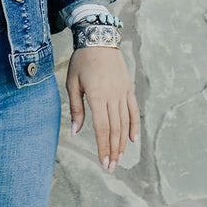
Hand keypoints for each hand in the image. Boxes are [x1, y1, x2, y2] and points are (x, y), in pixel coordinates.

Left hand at [65, 47, 138, 172]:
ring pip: (124, 123)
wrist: (99, 39)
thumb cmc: (81, 61)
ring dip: (122, 142)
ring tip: (119, 158)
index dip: (103, 147)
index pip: (101, 128)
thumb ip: (75, 108)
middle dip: (113, 150)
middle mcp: (112, 96)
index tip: (103, 162)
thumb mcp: (72, 83)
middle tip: (111, 167)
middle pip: (114, 129)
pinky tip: (132, 140)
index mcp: (96, 95)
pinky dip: (134, 126)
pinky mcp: (128, 89)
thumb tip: (74, 132)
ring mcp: (122, 92)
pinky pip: (133, 111)